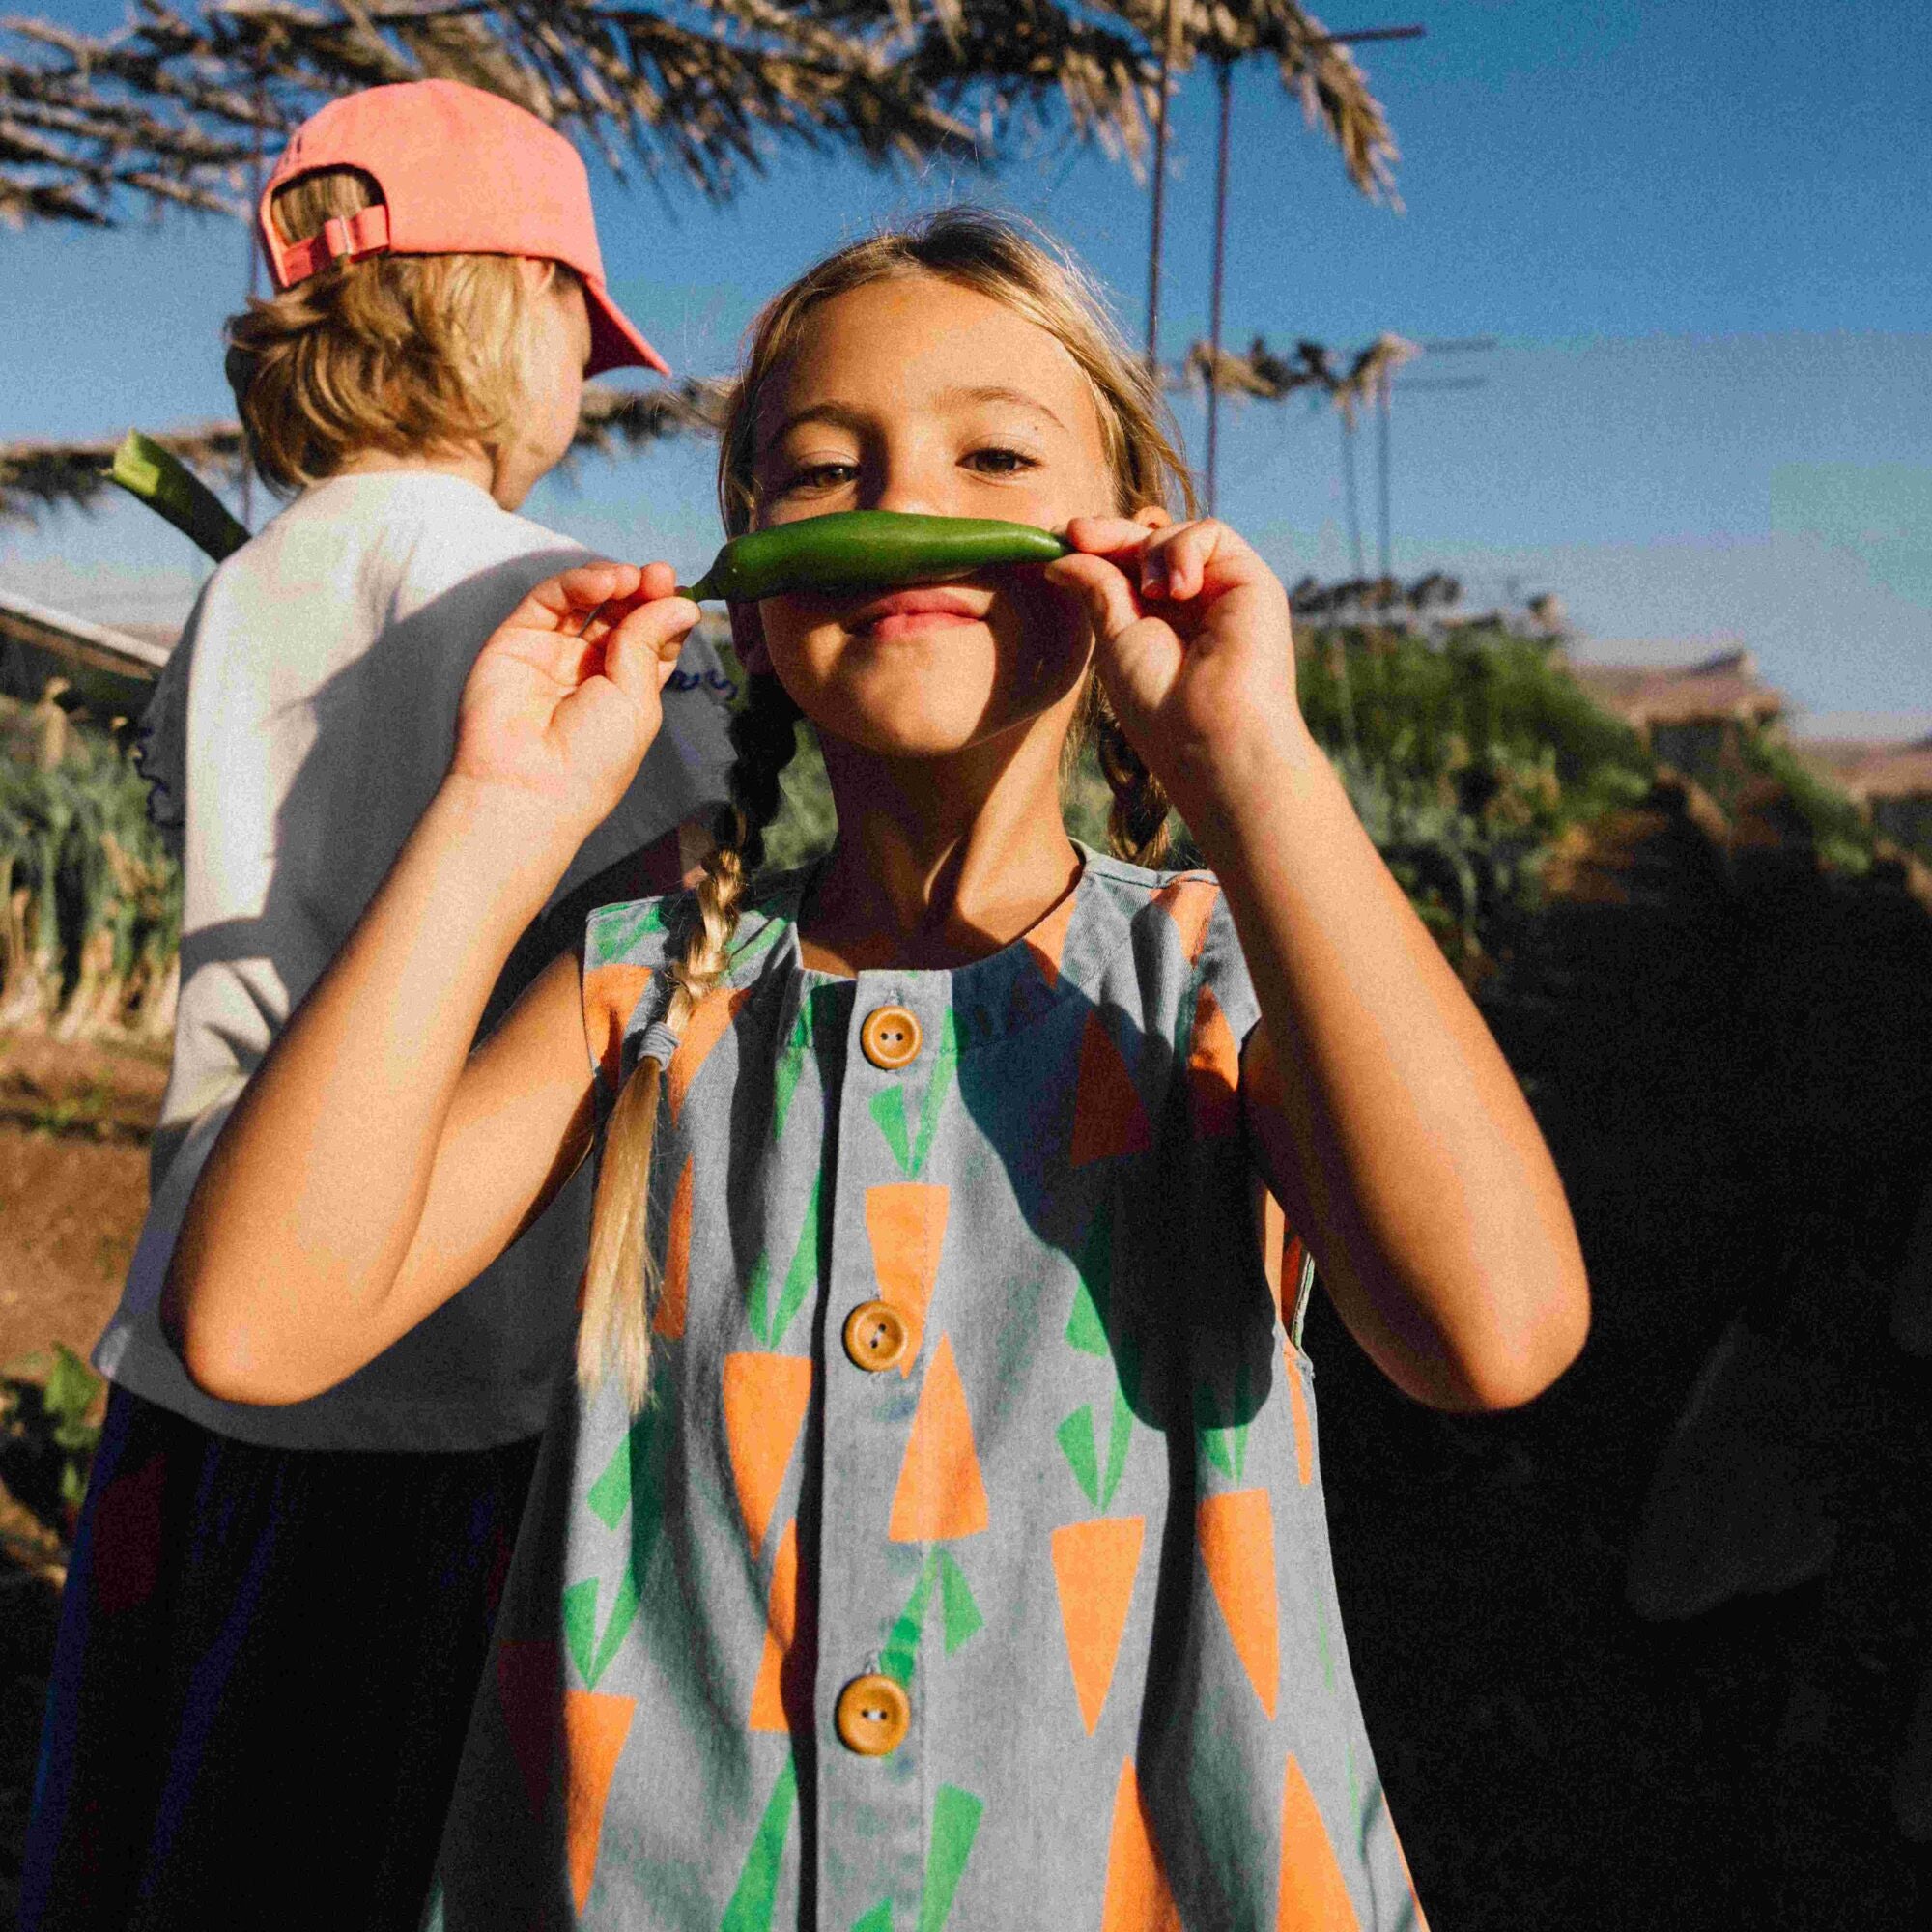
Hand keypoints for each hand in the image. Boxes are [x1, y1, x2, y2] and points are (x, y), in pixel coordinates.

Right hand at [450, 561, 698, 833]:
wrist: (527, 787)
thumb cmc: (591, 760)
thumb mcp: (636, 700)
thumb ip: (649, 643)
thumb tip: (682, 601)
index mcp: (625, 691)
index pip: (651, 639)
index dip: (666, 613)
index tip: (681, 594)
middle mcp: (588, 670)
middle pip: (621, 614)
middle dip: (644, 591)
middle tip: (660, 574)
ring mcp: (551, 653)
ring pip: (584, 600)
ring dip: (613, 581)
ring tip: (631, 579)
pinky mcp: (516, 639)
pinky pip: (548, 600)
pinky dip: (577, 583)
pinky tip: (604, 584)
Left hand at [1045, 514, 1307, 822]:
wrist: (1212, 736)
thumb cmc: (1160, 704)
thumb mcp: (1114, 639)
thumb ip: (1097, 589)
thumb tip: (1062, 556)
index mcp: (1159, 623)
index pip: (1128, 567)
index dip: (1098, 547)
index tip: (1064, 540)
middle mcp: (1192, 605)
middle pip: (1150, 544)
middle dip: (1112, 534)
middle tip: (1078, 534)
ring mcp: (1222, 591)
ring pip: (1177, 534)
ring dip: (1150, 551)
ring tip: (1150, 595)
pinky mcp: (1251, 581)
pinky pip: (1211, 533)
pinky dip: (1183, 549)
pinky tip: (1179, 589)